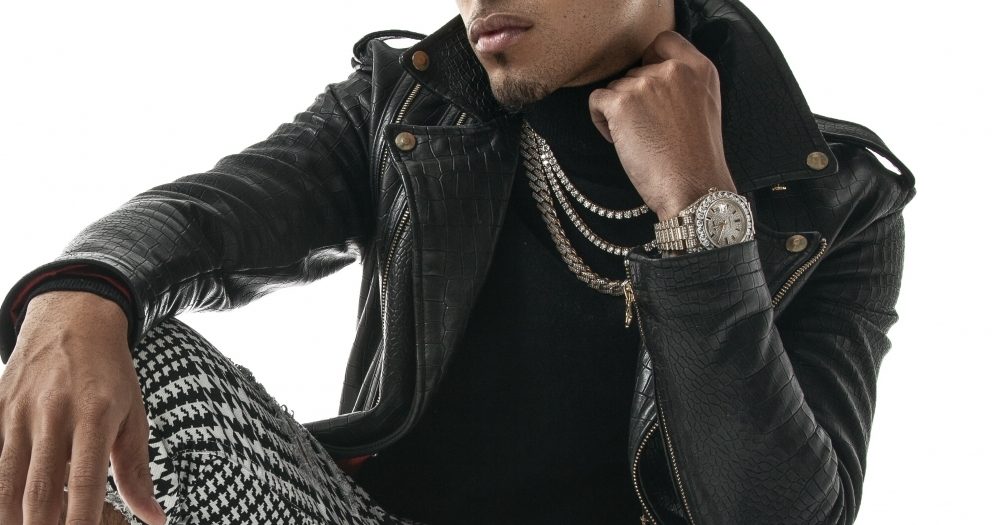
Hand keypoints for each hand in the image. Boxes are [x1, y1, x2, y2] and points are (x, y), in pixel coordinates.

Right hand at [0, 291, 165, 524]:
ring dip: (12, 515)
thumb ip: (137, 471)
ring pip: (4, 481)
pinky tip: (11, 503)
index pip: (86, 481)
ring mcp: (18, 411)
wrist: (74, 318)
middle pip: (38, 490)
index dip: (82, 521)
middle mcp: (53, 413)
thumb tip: (154, 518)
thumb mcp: (134, 415)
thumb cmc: (110, 373)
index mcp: (96, 414)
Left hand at [588, 30, 737, 219]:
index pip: (664, 41)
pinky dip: (601, 121)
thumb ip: (684, 84)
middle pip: (635, 71)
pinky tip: (619, 141)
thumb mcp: (705, 107)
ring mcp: (646, 84)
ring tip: (640, 139)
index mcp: (699, 68)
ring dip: (619, 112)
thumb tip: (649, 78)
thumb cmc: (696, 159)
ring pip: (615, 88)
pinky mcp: (621, 103)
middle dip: (635, 97)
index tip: (647, 84)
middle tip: (650, 129)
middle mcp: (673, 70)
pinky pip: (596, 101)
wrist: (692, 187)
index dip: (649, 59)